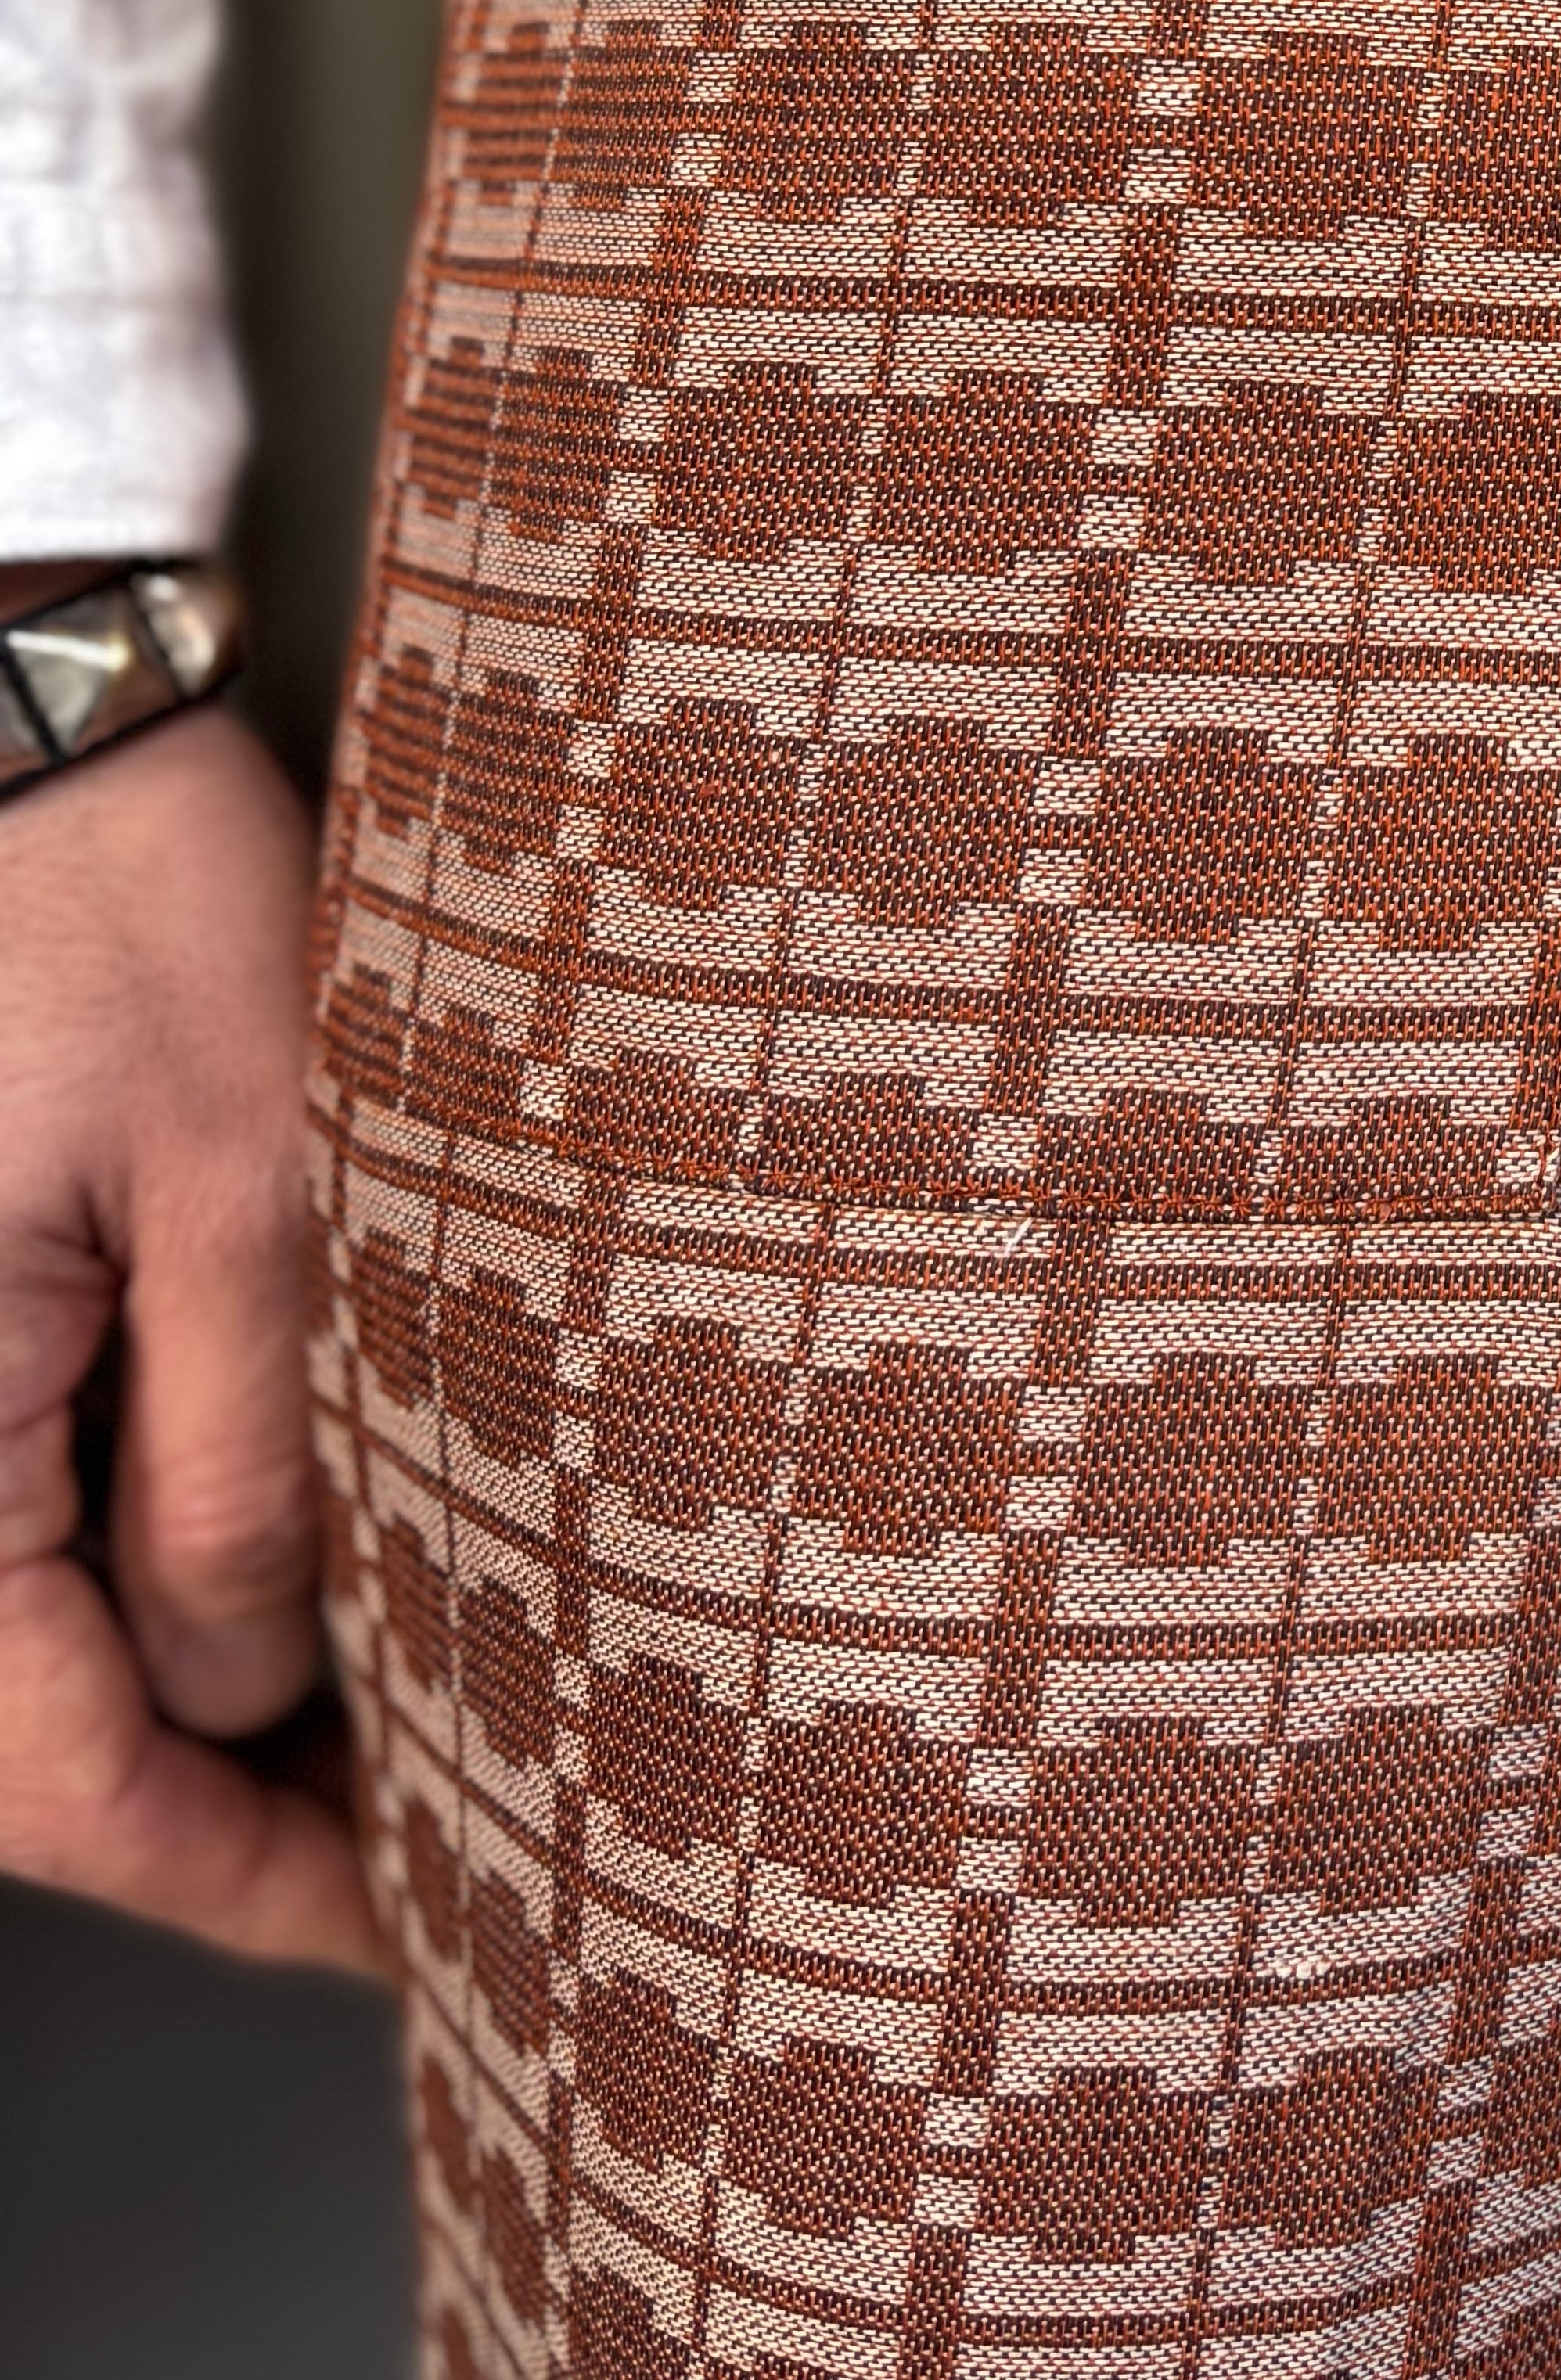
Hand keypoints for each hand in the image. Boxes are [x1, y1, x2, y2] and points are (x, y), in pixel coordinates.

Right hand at [0, 664, 379, 1972]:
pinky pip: (40, 1498)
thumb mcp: (239, 1180)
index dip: (238, 1877)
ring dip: (212, 1681)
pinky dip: (169, 1553)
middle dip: (235, 1802)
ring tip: (419, 1697)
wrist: (29, 710)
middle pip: (40, 1722)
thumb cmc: (120, 899)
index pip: (58, 1774)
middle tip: (447, 1832)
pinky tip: (318, 1547)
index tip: (403, 1922)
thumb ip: (239, 1454)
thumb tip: (259, 1688)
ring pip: (45, 1619)